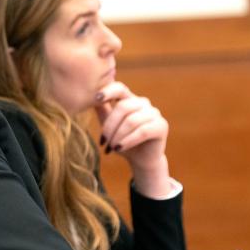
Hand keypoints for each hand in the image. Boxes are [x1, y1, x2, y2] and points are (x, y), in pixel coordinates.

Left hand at [94, 81, 170, 197]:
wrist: (141, 160)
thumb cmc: (122, 141)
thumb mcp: (109, 125)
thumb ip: (102, 110)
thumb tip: (88, 95)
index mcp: (130, 99)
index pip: (120, 88)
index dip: (108, 90)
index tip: (96, 98)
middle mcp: (143, 103)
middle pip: (123, 107)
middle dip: (110, 126)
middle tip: (103, 142)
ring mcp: (154, 113)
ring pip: (131, 121)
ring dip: (118, 136)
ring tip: (111, 147)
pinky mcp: (161, 126)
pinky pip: (142, 131)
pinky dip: (128, 140)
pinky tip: (119, 148)